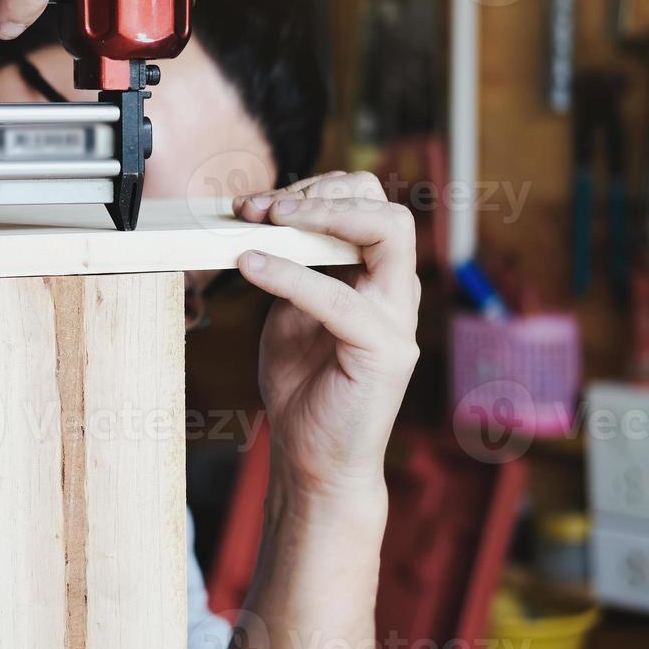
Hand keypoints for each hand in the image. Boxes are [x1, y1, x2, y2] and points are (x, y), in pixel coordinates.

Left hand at [233, 171, 419, 515]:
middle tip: (259, 207)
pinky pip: (340, 298)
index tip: (255, 202)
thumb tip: (259, 216)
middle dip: (320, 193)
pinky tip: (250, 266)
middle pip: (385, 205)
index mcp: (376, 276)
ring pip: (388, 232)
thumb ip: (291, 264)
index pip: (365, 203)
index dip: (312, 190)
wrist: (311, 457)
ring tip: (263, 220)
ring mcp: (398, 320)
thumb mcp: (290, 308)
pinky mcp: (385, 352)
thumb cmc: (302, 384)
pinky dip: (290, 275)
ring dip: (320, 216)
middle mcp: (396, 291)